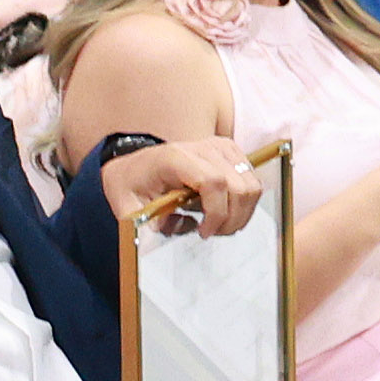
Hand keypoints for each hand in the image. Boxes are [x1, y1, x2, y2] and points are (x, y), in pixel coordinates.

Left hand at [96, 136, 262, 235]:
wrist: (133, 166)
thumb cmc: (130, 186)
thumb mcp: (127, 207)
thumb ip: (144, 221)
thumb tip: (169, 229)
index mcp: (175, 158)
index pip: (214, 183)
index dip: (217, 213)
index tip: (204, 232)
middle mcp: (201, 147)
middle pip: (239, 186)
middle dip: (231, 219)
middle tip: (211, 233)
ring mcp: (219, 147)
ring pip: (251, 185)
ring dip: (240, 213)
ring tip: (217, 225)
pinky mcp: (229, 152)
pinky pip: (252, 180)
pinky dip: (244, 203)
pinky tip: (223, 212)